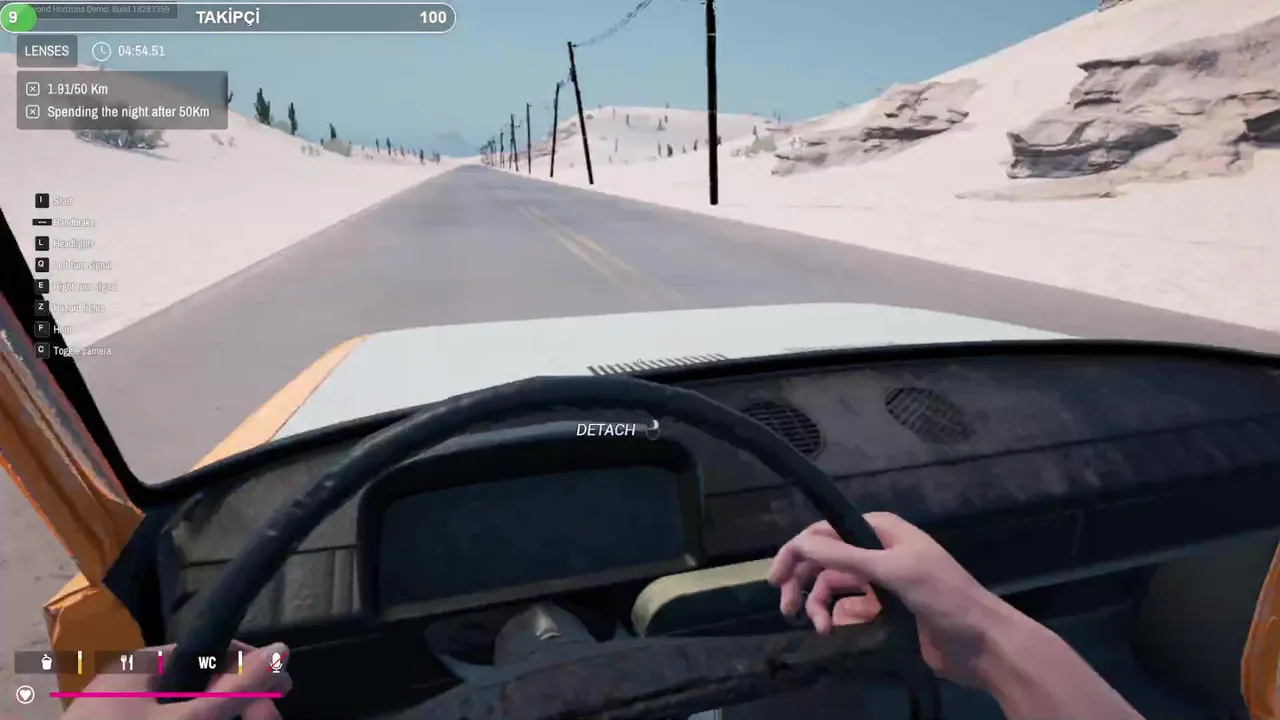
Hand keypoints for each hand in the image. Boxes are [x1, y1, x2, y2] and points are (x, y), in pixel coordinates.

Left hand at [62, 641, 291, 719]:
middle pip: (200, 684)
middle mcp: (129, 686)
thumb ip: (234, 690)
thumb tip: (282, 649)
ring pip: (186, 711)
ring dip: (222, 717)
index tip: (283, 689)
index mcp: (140, 667)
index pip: (206, 650)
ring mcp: (123, 716)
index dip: (248, 666)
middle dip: (239, 702)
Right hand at [767, 512, 1015, 687]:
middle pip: (823, 560)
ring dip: (818, 606)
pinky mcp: (883, 613)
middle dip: (802, 581)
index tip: (777, 579)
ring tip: (819, 628)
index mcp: (881, 531)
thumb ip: (845, 555)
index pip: (825, 531)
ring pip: (832, 588)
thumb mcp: (894, 571)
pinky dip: (837, 621)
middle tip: (786, 608)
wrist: (982, 644)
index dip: (797, 551)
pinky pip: (848, 611)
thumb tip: (800, 543)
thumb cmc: (943, 597)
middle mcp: (876, 552)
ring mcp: (880, 583)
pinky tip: (837, 634)